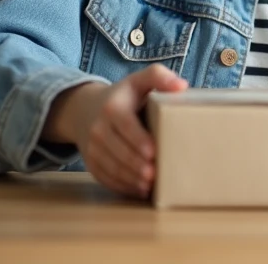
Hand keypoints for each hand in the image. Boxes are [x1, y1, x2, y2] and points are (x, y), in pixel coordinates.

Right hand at [45, 64, 187, 198]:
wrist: (86, 110)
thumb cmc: (124, 96)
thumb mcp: (139, 80)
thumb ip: (158, 77)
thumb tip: (181, 86)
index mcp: (112, 107)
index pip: (125, 125)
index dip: (138, 140)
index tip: (153, 152)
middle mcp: (98, 128)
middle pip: (117, 150)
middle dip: (136, 164)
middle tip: (155, 175)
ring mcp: (92, 148)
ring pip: (111, 167)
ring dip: (130, 179)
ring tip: (149, 185)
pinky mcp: (91, 163)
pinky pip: (105, 178)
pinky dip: (122, 186)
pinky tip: (139, 190)